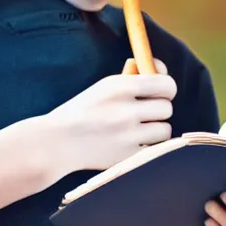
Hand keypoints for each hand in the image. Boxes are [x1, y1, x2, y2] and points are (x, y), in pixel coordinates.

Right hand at [39, 59, 175, 178]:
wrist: (58, 143)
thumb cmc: (84, 110)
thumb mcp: (105, 85)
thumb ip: (134, 76)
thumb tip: (160, 68)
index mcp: (120, 87)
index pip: (166, 84)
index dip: (167, 87)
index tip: (161, 91)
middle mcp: (126, 111)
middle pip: (167, 107)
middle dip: (159, 108)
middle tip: (146, 111)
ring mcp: (128, 136)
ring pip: (165, 129)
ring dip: (156, 128)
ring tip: (138, 128)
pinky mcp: (128, 157)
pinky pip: (155, 149)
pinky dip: (147, 146)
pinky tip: (132, 142)